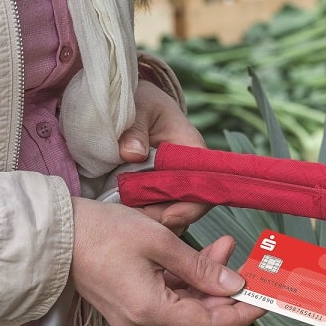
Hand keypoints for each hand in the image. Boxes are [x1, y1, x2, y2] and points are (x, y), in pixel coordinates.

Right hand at [70, 197, 264, 325]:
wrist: (55, 232)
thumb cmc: (100, 233)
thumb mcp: (160, 243)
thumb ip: (200, 268)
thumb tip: (234, 285)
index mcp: (149, 311)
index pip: (209, 325)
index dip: (241, 314)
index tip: (264, 302)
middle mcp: (141, 323)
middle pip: (199, 314)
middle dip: (226, 289)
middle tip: (248, 265)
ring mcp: (134, 317)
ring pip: (185, 304)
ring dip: (207, 279)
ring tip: (224, 248)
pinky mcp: (130, 305)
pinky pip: (168, 297)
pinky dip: (187, 279)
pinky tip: (202, 256)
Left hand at [117, 80, 207, 233]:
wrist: (131, 103)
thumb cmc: (141, 101)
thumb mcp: (138, 107)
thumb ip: (134, 129)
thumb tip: (132, 153)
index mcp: (192, 151)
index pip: (204, 186)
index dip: (190, 206)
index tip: (166, 217)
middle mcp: (188, 172)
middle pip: (188, 206)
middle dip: (165, 219)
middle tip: (136, 224)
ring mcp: (171, 183)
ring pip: (170, 211)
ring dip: (151, 219)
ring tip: (125, 221)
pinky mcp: (155, 190)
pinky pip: (153, 209)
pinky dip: (139, 215)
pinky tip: (122, 217)